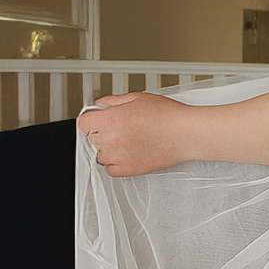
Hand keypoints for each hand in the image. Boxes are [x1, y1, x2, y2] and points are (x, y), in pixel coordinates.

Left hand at [77, 93, 195, 176]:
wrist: (186, 133)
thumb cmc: (168, 115)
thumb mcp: (138, 98)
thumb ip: (114, 101)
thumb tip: (102, 104)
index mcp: (110, 119)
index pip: (83, 123)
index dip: (89, 120)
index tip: (94, 121)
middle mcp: (111, 139)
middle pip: (91, 140)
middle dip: (100, 133)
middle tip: (115, 129)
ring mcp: (119, 156)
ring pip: (100, 156)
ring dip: (107, 150)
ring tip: (124, 142)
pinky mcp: (130, 169)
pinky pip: (111, 170)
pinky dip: (115, 164)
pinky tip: (126, 154)